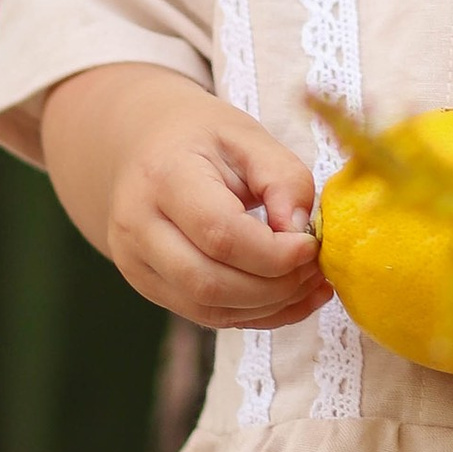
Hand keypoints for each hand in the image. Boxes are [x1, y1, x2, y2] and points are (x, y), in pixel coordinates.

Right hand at [42, 63, 332, 331]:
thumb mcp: (246, 136)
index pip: (219, 233)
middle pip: (210, 283)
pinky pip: (206, 316)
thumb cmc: (198, 137)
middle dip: (275, 287)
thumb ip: (282, 178)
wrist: (140, 146)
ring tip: (308, 283)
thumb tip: (301, 233)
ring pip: (208, 310)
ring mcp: (136, 263)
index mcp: (163, 177)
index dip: (274, 252)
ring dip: (269, 307)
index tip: (312, 244)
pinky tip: (289, 298)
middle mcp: (138, 227)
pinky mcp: (148, 286)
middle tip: (315, 269)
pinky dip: (254, 315)